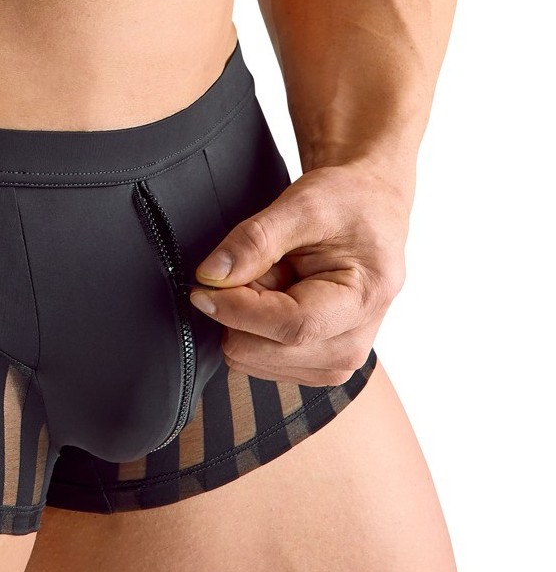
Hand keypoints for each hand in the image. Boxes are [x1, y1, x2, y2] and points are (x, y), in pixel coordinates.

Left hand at [187, 162, 408, 385]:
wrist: (369, 212)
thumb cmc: (346, 204)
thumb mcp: (303, 204)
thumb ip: (254, 240)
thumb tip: (210, 277)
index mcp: (362, 302)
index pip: (288, 327)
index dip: (236, 309)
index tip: (202, 288)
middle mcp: (352, 346)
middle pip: (261, 351)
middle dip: (240, 309)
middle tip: (259, 269)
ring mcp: (333, 363)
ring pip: (249, 359)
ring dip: (246, 318)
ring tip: (276, 280)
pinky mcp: (313, 368)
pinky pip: (253, 359)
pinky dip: (251, 329)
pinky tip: (277, 298)